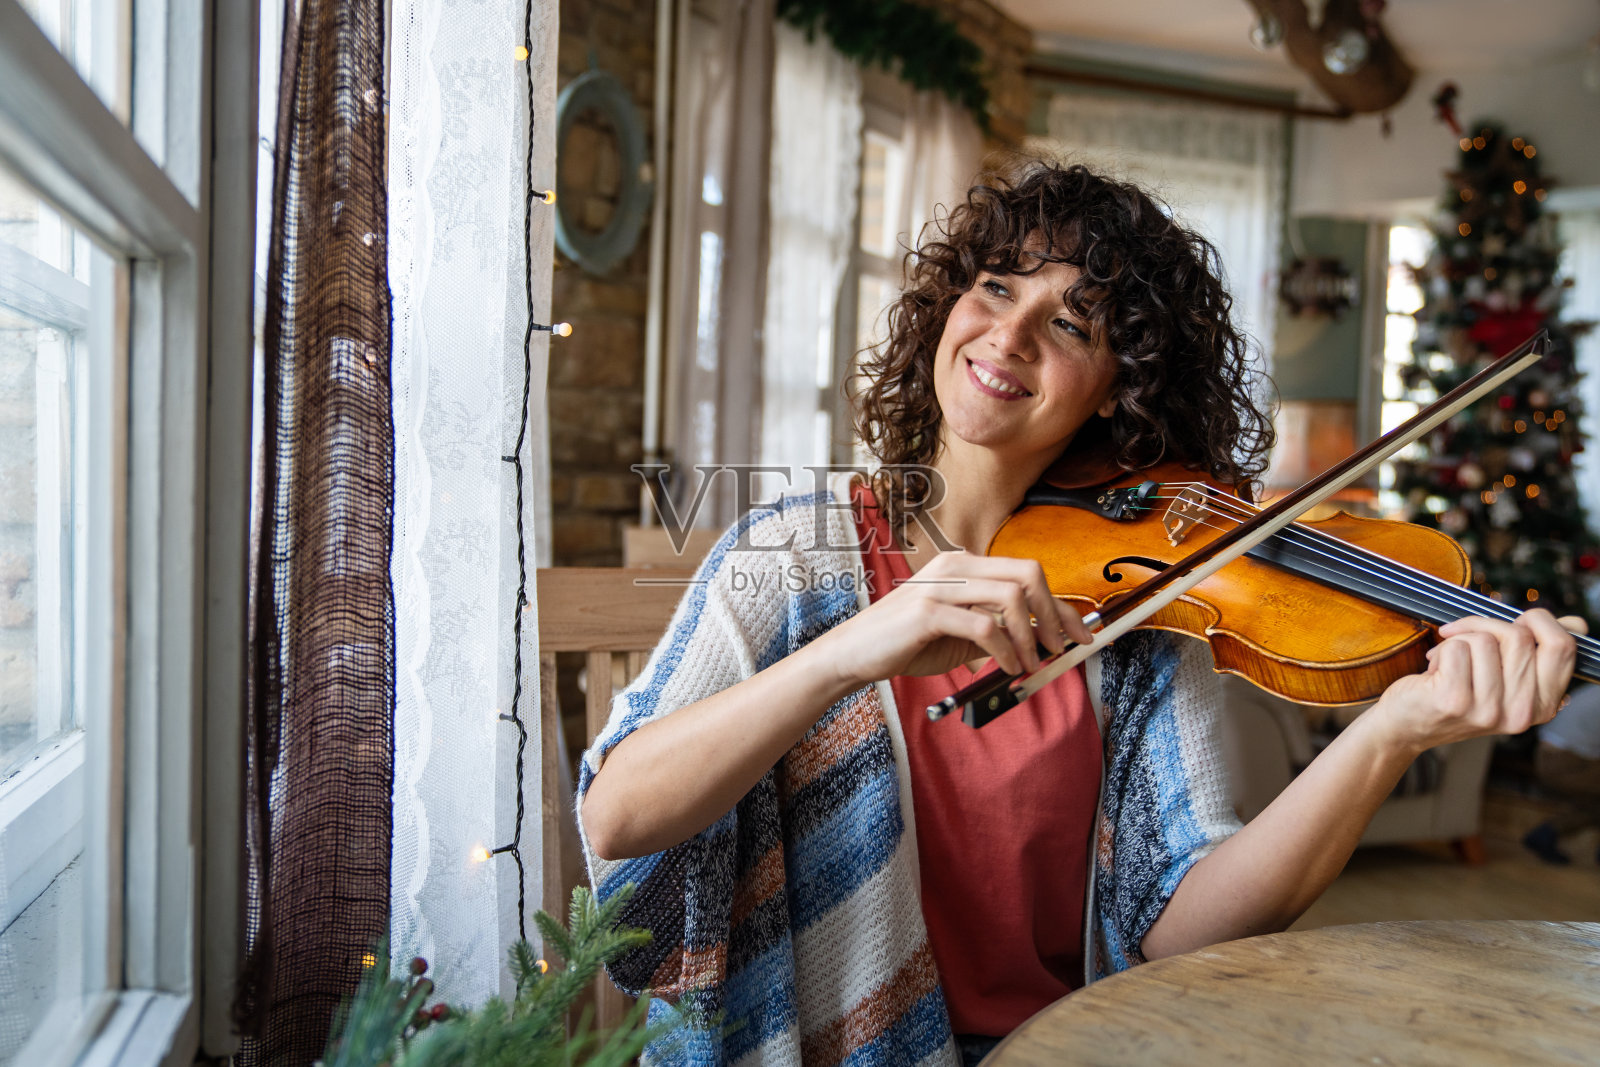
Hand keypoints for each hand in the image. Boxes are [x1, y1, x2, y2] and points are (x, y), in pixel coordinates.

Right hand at [817, 550, 1093, 688]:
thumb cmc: (910, 643)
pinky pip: (985, 626)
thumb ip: (998, 628)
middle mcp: (955, 565)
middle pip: (1027, 575)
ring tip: (1031, 664)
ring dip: (1031, 636)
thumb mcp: (962, 633)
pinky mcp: (929, 611)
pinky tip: (1006, 667)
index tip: (1083, 633)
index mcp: (965, 564)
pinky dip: (1005, 650)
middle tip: (1062, 648)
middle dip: (1054, 613)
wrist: (856, 654)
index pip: (1027, 573)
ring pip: (1011, 598)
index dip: (1062, 604)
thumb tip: (1047, 639)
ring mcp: (941, 585)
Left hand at [1369, 608, 1578, 757]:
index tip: (1511, 623)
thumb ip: (1537, 651)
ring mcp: (1489, 710)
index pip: (1563, 645)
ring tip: (1449, 662)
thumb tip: (1575, 624)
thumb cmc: (1456, 691)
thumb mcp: (1505, 676)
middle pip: (1520, 636)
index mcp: (1544, 704)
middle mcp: (1522, 712)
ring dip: (1459, 640)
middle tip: (1464, 636)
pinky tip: (1435, 671)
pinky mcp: (1455, 701)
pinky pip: (1457, 647)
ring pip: (1485, 640)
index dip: (1538, 620)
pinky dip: (1442, 649)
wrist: (1406, 726)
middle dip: (1486, 625)